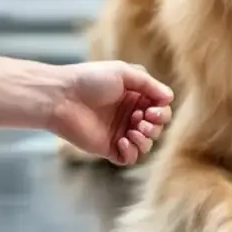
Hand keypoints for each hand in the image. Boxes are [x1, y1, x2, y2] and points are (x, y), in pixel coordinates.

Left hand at [49, 61, 173, 165]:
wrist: (61, 97)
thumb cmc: (90, 80)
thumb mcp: (124, 73)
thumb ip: (149, 85)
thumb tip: (170, 98)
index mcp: (134, 96)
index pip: (160, 108)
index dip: (161, 111)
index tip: (151, 109)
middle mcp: (129, 114)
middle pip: (157, 127)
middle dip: (155, 125)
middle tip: (142, 119)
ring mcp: (119, 132)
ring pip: (146, 144)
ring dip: (146, 139)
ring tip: (133, 130)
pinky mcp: (108, 148)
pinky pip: (129, 158)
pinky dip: (131, 152)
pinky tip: (122, 141)